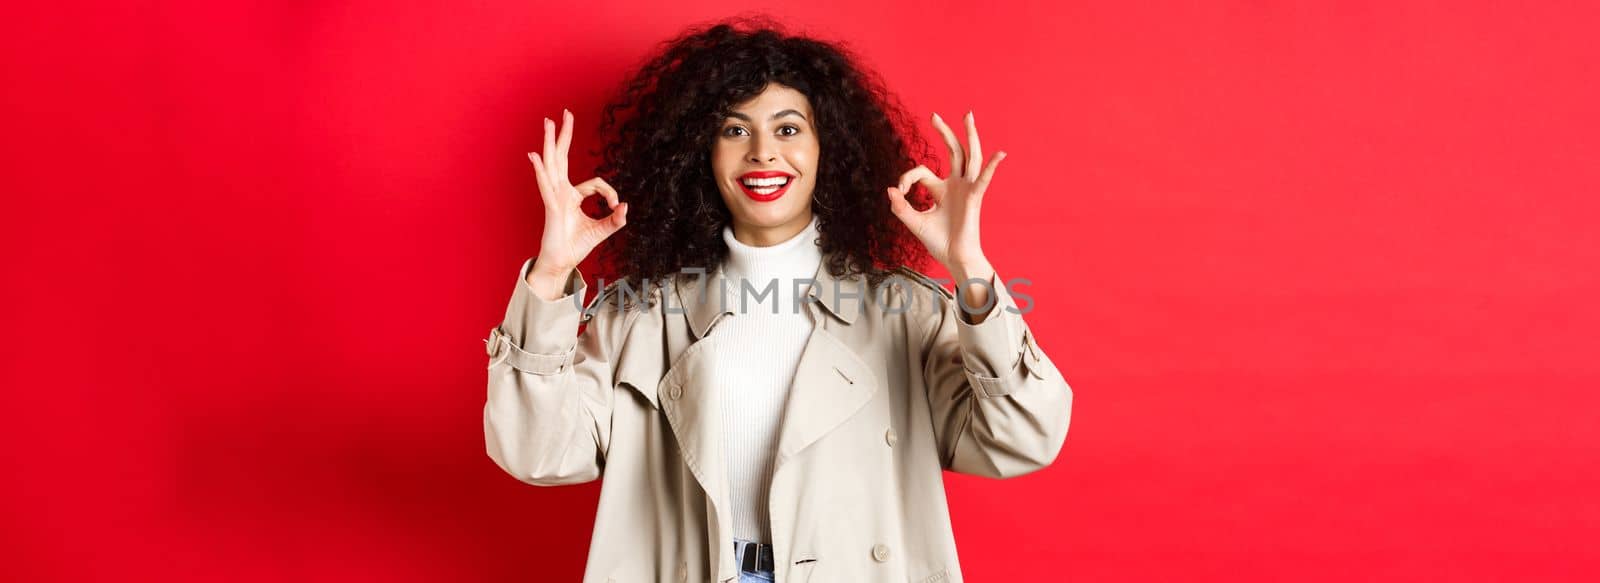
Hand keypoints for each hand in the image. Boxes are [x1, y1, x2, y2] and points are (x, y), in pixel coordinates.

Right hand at [527, 109, 627, 285]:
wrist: (562, 263)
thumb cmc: (576, 246)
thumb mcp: (602, 230)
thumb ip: (615, 220)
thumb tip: (626, 207)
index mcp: (572, 196)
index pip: (595, 183)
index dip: (610, 193)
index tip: (617, 206)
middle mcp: (561, 192)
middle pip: (562, 158)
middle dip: (564, 135)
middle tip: (563, 113)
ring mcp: (554, 197)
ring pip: (552, 164)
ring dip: (550, 142)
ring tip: (548, 123)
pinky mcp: (551, 207)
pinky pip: (546, 185)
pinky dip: (540, 170)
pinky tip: (535, 155)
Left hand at [885, 111, 1004, 276]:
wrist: (953, 258)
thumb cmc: (938, 242)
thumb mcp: (914, 222)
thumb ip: (901, 206)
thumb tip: (889, 189)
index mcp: (942, 189)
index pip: (922, 171)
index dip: (907, 177)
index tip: (899, 190)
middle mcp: (956, 185)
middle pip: (953, 152)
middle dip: (944, 133)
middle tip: (934, 115)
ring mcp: (966, 189)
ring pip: (970, 156)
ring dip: (969, 135)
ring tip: (968, 115)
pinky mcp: (974, 198)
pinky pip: (984, 179)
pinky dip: (992, 166)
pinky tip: (999, 153)